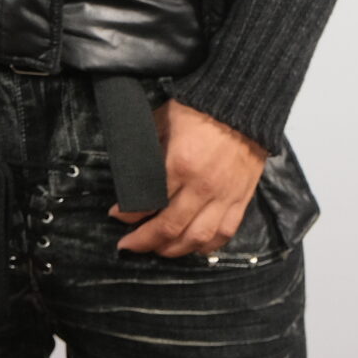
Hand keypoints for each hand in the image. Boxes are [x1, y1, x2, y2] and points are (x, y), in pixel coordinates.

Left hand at [111, 100, 267, 256]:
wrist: (241, 106)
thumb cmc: (196, 110)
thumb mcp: (161, 123)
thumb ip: (148, 153)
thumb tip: (132, 175)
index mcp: (179, 165)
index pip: (149, 202)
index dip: (128, 214)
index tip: (116, 216)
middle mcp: (203, 188)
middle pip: (171, 228)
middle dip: (145, 241)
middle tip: (129, 245)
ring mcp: (225, 197)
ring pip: (198, 238)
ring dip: (175, 250)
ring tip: (158, 251)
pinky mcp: (241, 200)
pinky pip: (225, 233)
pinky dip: (208, 246)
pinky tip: (193, 248)